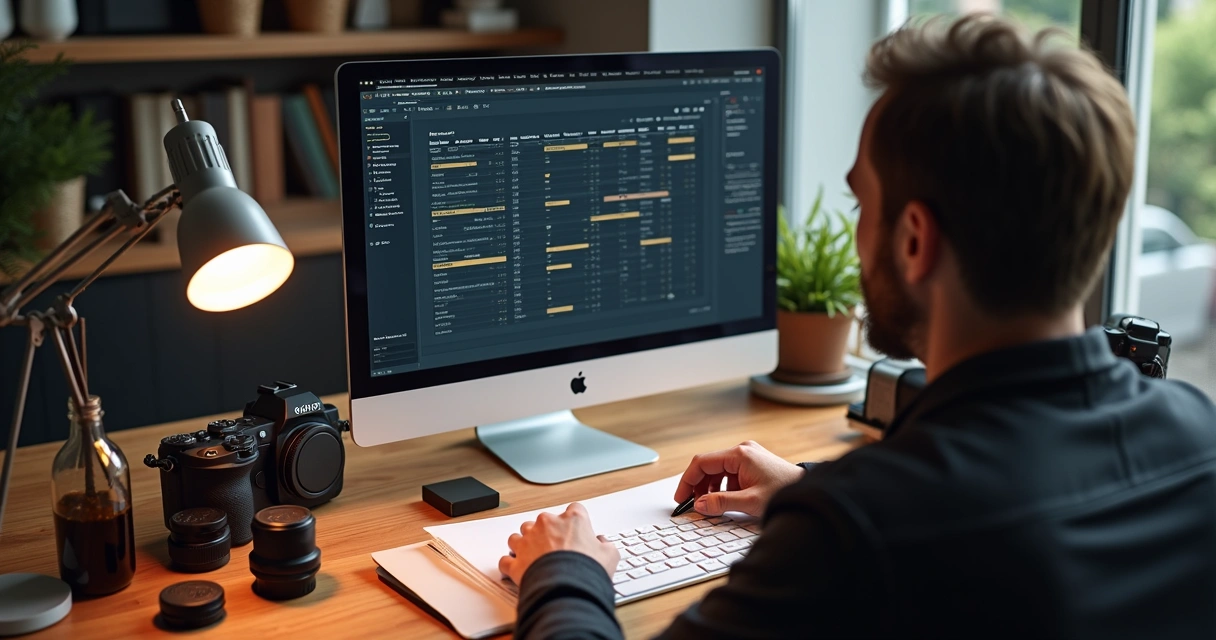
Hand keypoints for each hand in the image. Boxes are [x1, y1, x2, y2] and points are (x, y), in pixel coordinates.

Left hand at [498, 503, 619, 585]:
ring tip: (533, 556)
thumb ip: (605, 545)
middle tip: (556, 548)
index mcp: (572, 520)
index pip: (575, 510)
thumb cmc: (586, 569)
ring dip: (524, 545)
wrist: (566, 588)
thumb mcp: (609, 555)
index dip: (576, 521)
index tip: (577, 531)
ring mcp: (528, 542)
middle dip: (547, 533)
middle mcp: (547, 525)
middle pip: (543, 521)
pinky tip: (517, 570)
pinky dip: (510, 565)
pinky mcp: (515, 561)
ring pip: (519, 536)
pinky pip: (506, 560)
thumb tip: (602, 543)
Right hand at [675, 440, 804, 516]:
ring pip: (718, 470)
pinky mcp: (753, 463)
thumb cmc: (784, 492)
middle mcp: (742, 450)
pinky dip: (723, 486)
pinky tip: (726, 500)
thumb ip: (721, 502)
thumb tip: (699, 504)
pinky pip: (729, 473)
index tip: (681, 498)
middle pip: (709, 465)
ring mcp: (748, 455)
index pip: (702, 462)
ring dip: (710, 487)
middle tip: (694, 504)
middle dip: (699, 485)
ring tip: (710, 505)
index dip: (687, 480)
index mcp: (739, 454)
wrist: (809, 491)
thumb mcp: (750, 501)